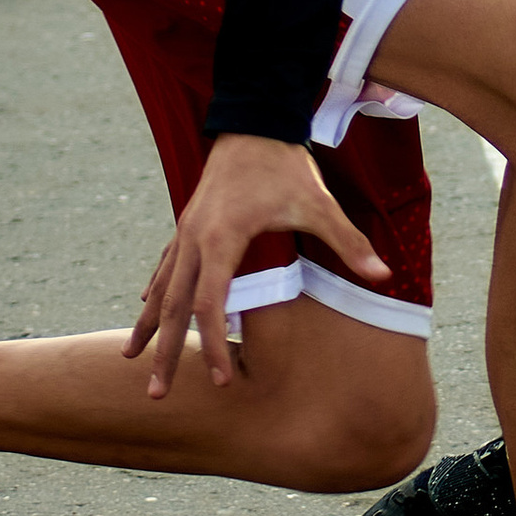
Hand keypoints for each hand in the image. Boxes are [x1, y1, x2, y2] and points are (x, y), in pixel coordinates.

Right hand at [126, 133, 391, 395]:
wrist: (254, 120)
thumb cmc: (285, 165)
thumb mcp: (319, 203)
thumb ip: (348, 241)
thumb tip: (383, 275)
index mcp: (221, 239)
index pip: (210, 304)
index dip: (213, 344)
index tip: (219, 379)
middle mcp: (194, 239)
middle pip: (172, 306)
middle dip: (164, 352)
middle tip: (154, 395)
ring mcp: (186, 231)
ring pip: (160, 288)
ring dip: (148, 326)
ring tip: (132, 359)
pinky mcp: (188, 223)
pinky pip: (165, 266)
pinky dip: (155, 292)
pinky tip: (145, 309)